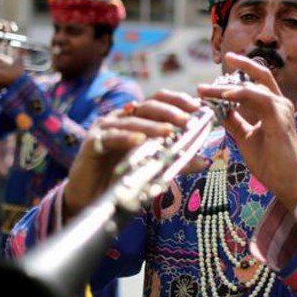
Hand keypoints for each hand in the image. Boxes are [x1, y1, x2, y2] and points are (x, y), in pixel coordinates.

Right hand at [62, 92, 207, 218]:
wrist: (92, 196)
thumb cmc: (122, 177)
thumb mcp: (154, 167)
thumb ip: (176, 161)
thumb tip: (204, 161)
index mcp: (137, 118)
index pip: (158, 100)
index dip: (177, 100)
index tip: (197, 106)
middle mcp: (121, 118)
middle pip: (147, 106)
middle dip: (169, 112)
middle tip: (187, 120)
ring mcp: (106, 128)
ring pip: (131, 121)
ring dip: (151, 126)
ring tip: (168, 131)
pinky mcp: (92, 143)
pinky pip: (111, 137)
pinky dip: (126, 138)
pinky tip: (139, 141)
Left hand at [196, 53, 296, 211]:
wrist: (286, 183)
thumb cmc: (270, 162)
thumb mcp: (245, 137)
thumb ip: (234, 121)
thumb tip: (217, 108)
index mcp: (275, 107)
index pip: (258, 83)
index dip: (241, 73)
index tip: (222, 69)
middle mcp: (281, 104)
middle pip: (261, 75)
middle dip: (242, 64)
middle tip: (225, 57)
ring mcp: (282, 110)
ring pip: (254, 87)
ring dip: (227, 86)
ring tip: (207, 90)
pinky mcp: (280, 119)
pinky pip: (258, 98)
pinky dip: (240, 94)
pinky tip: (223, 95)